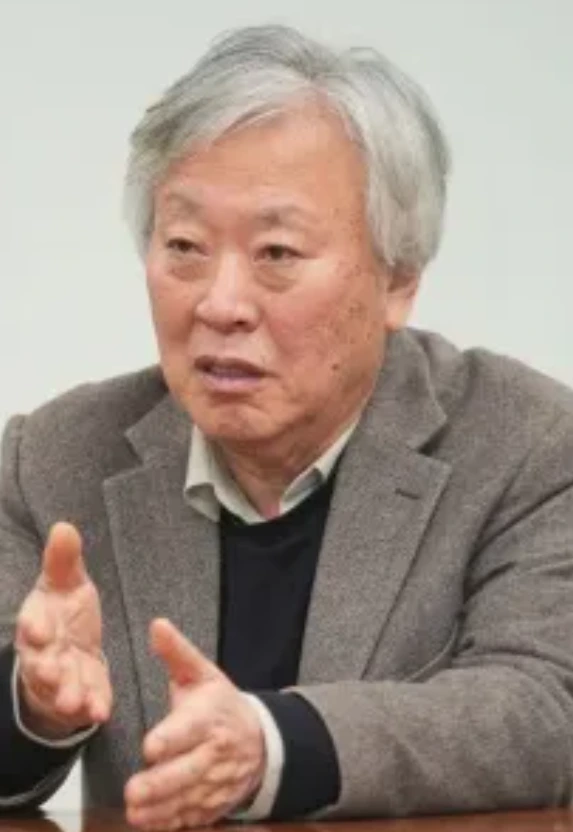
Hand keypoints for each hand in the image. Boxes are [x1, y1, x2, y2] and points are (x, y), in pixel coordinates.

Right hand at [15, 522, 111, 738]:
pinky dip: (92, 707)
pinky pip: (86, 703)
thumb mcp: (65, 582)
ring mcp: (61, 679)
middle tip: (54, 674)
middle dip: (47, 669)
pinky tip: (101, 712)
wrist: (69, 651)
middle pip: (41, 663)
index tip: (41, 629)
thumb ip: (63, 560)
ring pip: (60, 689)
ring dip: (67, 694)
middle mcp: (44, 654)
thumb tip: (64, 526)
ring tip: (74, 700)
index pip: (32, 624)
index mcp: (38, 623)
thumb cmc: (64, 613)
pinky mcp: (82, 696)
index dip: (35, 626)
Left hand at [125, 618, 265, 829]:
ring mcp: (217, 781)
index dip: (171, 738)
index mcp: (210, 717)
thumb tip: (157, 625)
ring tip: (135, 813)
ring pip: (190, 797)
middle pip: (190, 770)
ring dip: (162, 808)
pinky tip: (151, 824)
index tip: (150, 746)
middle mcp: (215, 751)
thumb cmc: (221, 704)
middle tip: (132, 792)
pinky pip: (195, 816)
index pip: (191, 728)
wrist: (260, 740)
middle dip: (162, 783)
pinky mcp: (215, 803)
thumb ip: (176, 653)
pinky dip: (174, 822)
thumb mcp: (202, 674)